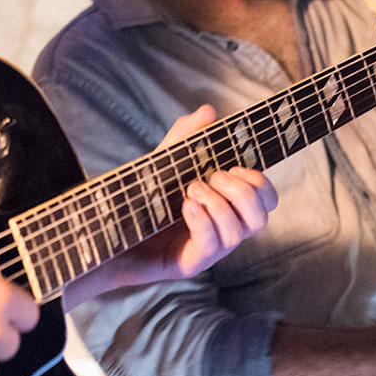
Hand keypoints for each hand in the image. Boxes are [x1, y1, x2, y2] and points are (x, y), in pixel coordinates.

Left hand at [64, 105, 278, 306]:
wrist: (108, 235)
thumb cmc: (141, 201)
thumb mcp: (164, 163)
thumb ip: (185, 138)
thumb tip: (208, 112)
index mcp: (226, 207)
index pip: (267, 202)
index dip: (262, 184)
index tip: (234, 166)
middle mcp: (223, 230)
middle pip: (261, 218)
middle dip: (242, 192)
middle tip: (212, 177)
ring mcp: (208, 250)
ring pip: (238, 233)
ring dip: (219, 204)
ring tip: (190, 191)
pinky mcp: (190, 263)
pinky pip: (211, 246)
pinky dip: (203, 221)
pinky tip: (186, 206)